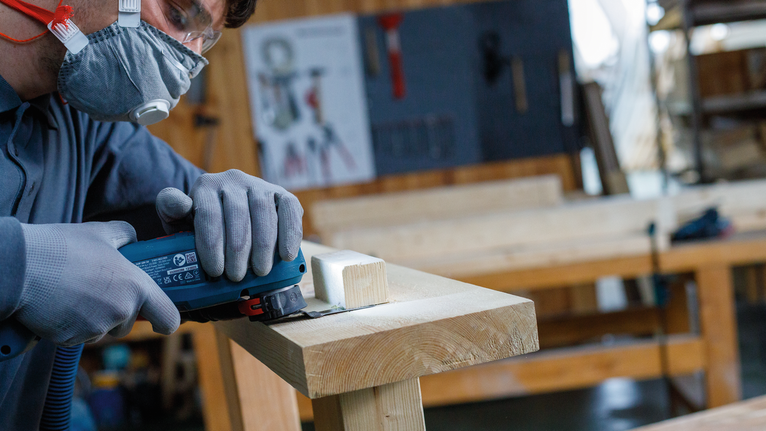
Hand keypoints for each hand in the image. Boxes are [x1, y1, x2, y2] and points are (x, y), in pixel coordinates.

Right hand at [16, 222, 179, 345]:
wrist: (21, 267)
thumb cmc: (63, 247)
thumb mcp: (101, 232)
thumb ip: (125, 236)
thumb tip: (132, 240)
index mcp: (136, 287)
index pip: (168, 317)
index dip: (166, 320)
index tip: (159, 318)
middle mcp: (121, 311)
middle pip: (129, 323)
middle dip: (118, 312)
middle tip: (98, 290)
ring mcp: (95, 328)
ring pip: (102, 329)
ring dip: (94, 318)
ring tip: (74, 292)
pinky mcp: (71, 340)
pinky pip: (78, 336)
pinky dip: (72, 324)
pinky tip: (59, 304)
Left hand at [156, 169, 302, 281]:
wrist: (226, 213)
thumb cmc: (201, 224)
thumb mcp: (179, 219)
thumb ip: (171, 210)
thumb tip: (179, 204)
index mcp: (205, 186)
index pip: (209, 214)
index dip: (212, 244)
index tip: (215, 271)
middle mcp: (233, 180)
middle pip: (237, 215)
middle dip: (237, 250)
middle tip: (236, 276)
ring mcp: (259, 185)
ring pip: (263, 213)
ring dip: (263, 246)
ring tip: (259, 272)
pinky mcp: (281, 194)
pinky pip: (290, 209)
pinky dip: (290, 233)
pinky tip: (287, 255)